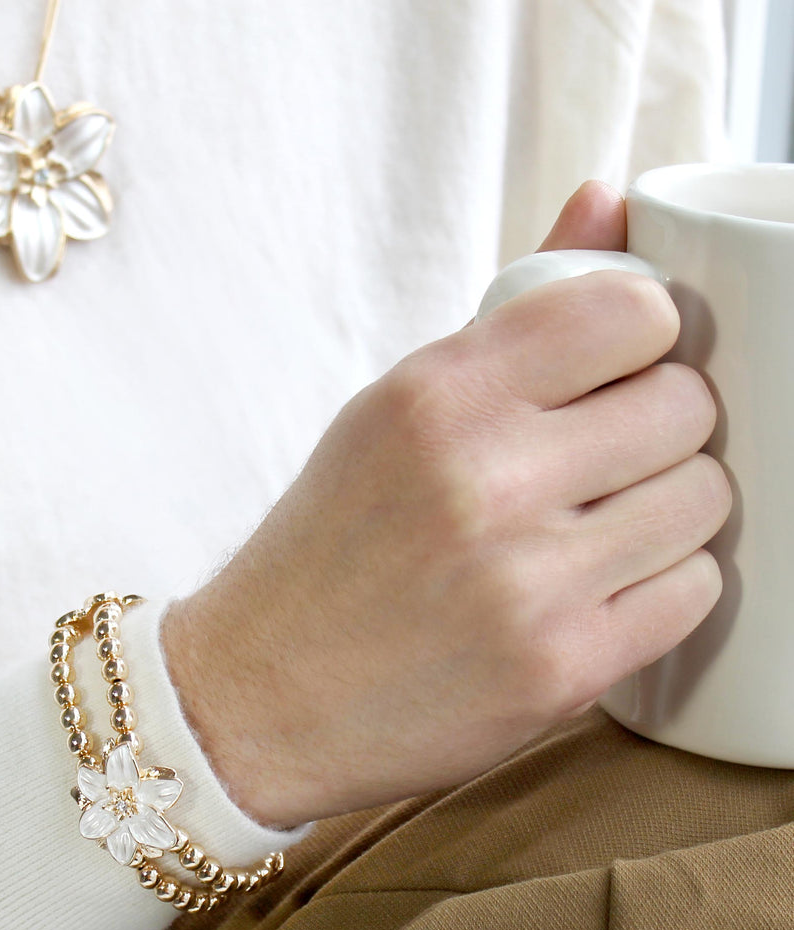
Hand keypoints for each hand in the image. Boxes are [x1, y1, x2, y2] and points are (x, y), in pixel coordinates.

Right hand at [162, 181, 730, 829]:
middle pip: (686, 405)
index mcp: (435, 396)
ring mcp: (527, 579)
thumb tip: (610, 198)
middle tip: (603, 465)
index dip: (643, 340)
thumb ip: (511, 315)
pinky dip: (659, 590)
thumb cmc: (325, 552)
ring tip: (595, 534)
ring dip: (666, 512)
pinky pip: (694, 593)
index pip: (633, 309)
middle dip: (659, 430)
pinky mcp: (560, 668)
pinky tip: (594, 594)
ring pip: (705, 500)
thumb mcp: (388, 415)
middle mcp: (484, 477)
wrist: (258, 696)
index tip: (616, 373)